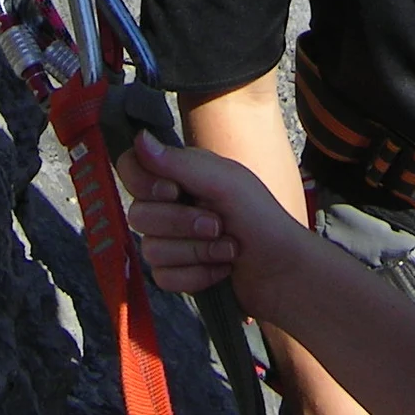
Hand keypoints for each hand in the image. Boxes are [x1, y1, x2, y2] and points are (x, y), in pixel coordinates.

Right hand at [118, 131, 317, 317]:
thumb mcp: (225, 182)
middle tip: (219, 223)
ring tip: (228, 248)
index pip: (131, 167)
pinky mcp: (177, 272)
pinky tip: (220, 269)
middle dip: (183, 225)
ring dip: (196, 252)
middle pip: (139, 215)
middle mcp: (170, 204)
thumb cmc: (261, 218)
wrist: (283, 271)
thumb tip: (139, 137)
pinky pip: (162, 277)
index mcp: (180, 174)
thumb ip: (179, 163)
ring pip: (151, 250)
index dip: (144, 184)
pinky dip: (196, 276)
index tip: (174, 191)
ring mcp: (171, 241)